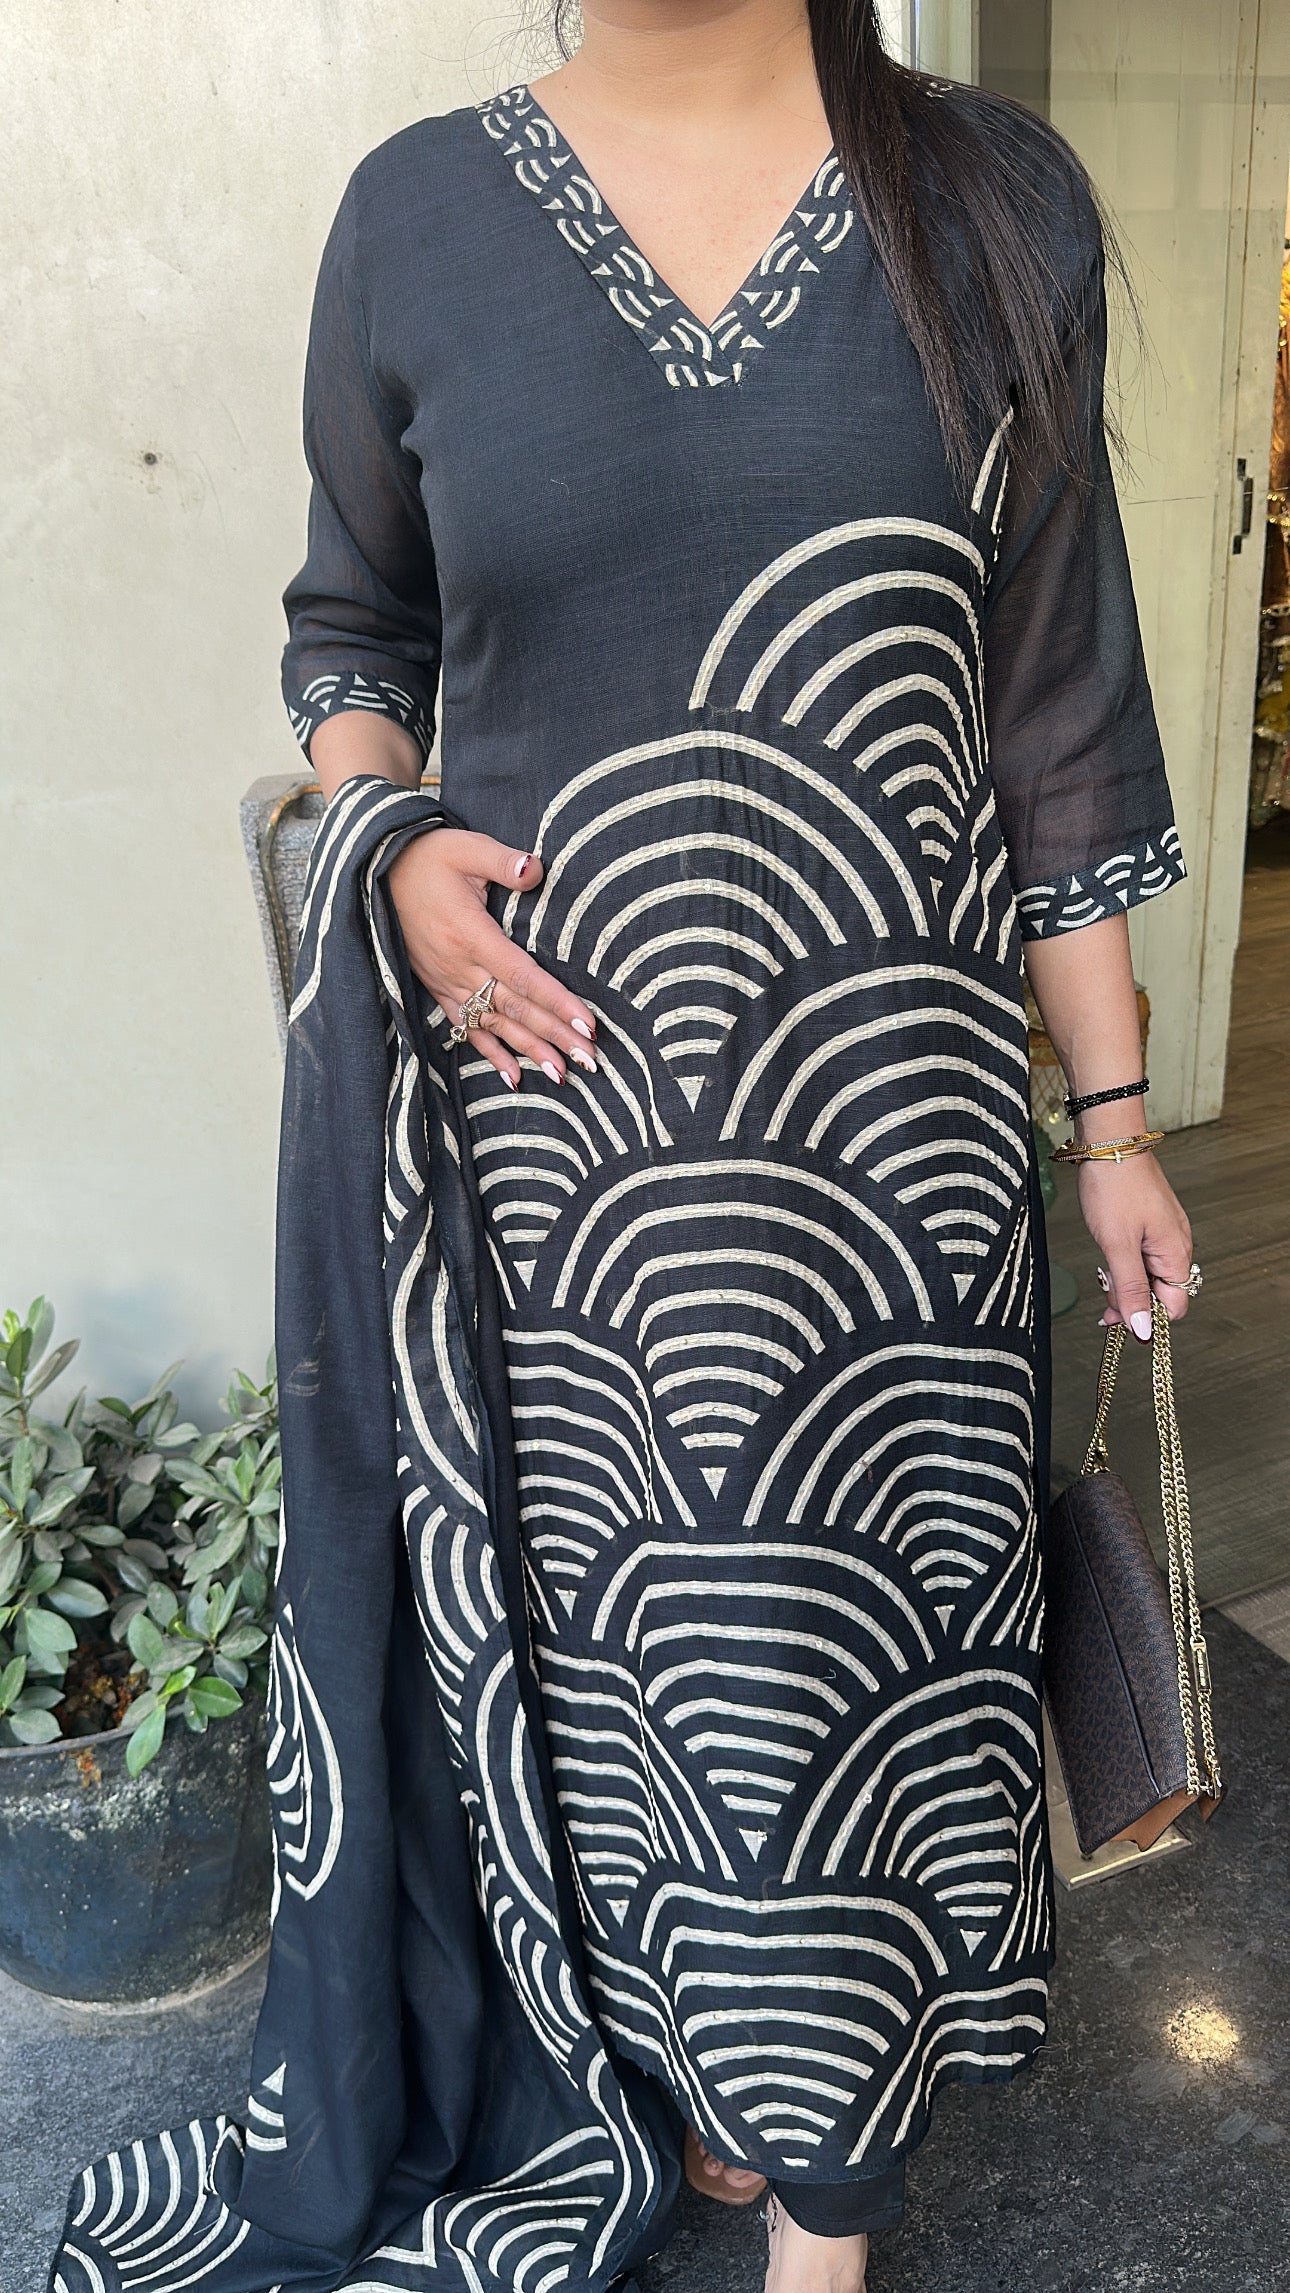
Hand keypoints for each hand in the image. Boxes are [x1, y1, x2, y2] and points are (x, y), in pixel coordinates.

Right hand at [386, 830, 596, 1089]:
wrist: (376, 873)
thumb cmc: (427, 857)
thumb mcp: (465, 847)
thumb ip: (502, 861)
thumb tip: (535, 870)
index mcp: (470, 934)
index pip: (523, 976)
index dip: (556, 1002)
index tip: (588, 1024)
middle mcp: (459, 966)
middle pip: (516, 1008)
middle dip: (555, 1036)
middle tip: (590, 1060)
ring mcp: (447, 981)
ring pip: (495, 1025)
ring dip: (529, 1051)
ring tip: (562, 1075)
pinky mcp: (437, 987)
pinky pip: (466, 1028)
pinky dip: (490, 1054)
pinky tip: (514, 1078)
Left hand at [1076, 1154, 1193, 1340]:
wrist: (1109, 1142)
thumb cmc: (1114, 1186)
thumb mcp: (1117, 1245)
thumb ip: (1130, 1288)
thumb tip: (1144, 1328)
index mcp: (1176, 1253)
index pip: (1174, 1306)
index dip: (1147, 1316)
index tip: (1116, 1317)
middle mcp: (1176, 1244)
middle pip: (1159, 1291)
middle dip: (1131, 1297)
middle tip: (1102, 1288)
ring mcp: (1163, 1233)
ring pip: (1147, 1273)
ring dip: (1124, 1279)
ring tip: (1103, 1267)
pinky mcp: (1150, 1223)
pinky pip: (1141, 1254)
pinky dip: (1124, 1261)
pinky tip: (1108, 1254)